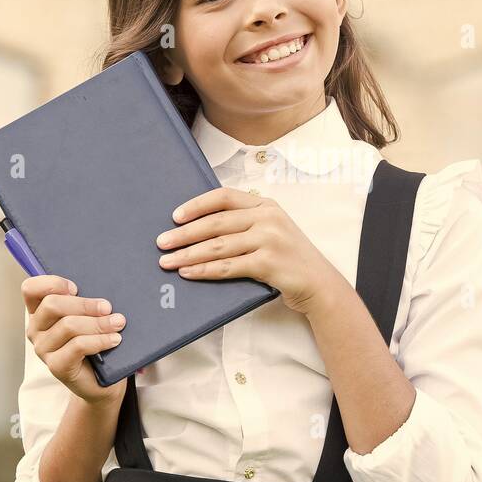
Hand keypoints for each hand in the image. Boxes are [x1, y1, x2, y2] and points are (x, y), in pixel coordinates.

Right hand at [22, 275, 132, 405]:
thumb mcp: (88, 317)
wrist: (101, 381)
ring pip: (68, 325)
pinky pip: (78, 345)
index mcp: (39, 312)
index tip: (76, 287)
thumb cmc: (95, 343)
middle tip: (108, 308)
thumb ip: (85, 302)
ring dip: (99, 323)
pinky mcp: (56, 366)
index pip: (30, 288)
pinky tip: (114, 339)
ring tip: (118, 323)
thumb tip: (102, 294)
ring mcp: (43, 349)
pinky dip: (100, 340)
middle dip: (85, 304)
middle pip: (53, 304)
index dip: (52, 283)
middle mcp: (36, 329)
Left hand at [155, 187, 343, 314]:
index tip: (175, 216)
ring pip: (218, 246)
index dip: (196, 205)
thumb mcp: (273, 231)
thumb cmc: (290, 260)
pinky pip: (227, 267)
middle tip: (161, 242)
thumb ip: (246, 224)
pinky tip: (188, 273)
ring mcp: (270, 240)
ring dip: (188, 254)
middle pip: (216, 222)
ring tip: (167, 262)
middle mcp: (268, 218)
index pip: (224, 196)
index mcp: (266, 205)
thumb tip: (200, 229)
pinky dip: (204, 270)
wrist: (320, 285)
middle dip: (184, 233)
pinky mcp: (269, 263)